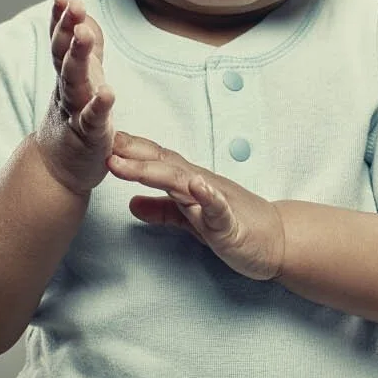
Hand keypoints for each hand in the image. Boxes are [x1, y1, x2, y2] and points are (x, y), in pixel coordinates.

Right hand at [35, 0, 115, 195]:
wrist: (59, 167)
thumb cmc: (75, 114)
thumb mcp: (81, 75)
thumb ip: (84, 42)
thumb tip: (79, 7)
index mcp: (67, 73)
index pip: (60, 40)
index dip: (60, 18)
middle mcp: (67, 89)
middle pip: (63, 55)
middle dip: (67, 29)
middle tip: (73, 5)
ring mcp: (75, 111)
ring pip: (74, 82)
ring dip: (78, 57)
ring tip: (84, 35)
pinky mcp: (89, 136)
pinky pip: (93, 119)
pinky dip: (99, 106)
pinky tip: (108, 92)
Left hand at [107, 132, 284, 280]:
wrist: (276, 240)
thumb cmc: (235, 225)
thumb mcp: (191, 219)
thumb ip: (163, 210)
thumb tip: (130, 204)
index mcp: (189, 183)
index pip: (156, 160)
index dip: (129, 149)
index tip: (101, 137)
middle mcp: (200, 184)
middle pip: (163, 164)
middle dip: (133, 155)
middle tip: (104, 144)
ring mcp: (216, 200)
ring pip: (182, 182)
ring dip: (155, 172)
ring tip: (129, 165)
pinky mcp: (230, 222)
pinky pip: (218, 207)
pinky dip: (206, 196)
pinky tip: (196, 187)